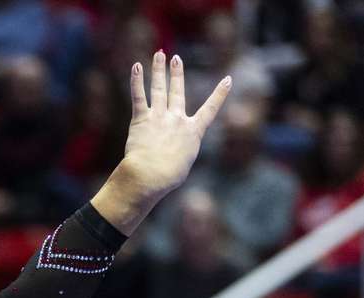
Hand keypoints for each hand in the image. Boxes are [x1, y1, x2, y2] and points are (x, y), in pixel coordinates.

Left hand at [121, 51, 230, 198]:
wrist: (151, 174)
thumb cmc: (167, 177)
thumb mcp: (183, 165)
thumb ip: (180, 153)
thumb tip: (170, 153)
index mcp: (193, 132)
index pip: (210, 110)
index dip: (220, 94)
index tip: (228, 80)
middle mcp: (177, 119)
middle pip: (178, 91)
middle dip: (177, 73)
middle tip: (176, 59)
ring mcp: (159, 117)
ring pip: (159, 88)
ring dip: (158, 69)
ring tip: (158, 54)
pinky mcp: (141, 120)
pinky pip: (138, 96)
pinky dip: (137, 81)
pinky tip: (136, 66)